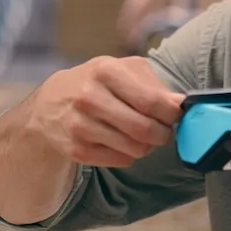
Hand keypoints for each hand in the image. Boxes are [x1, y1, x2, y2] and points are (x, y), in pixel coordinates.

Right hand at [27, 56, 184, 168]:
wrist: (49, 104)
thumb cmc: (96, 82)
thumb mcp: (122, 70)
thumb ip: (154, 85)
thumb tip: (181, 104)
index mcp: (105, 71)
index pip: (152, 101)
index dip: (172, 113)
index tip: (175, 114)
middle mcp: (90, 97)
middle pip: (145, 130)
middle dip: (163, 134)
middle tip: (162, 130)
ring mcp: (80, 125)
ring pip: (136, 149)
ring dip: (147, 146)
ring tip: (141, 135)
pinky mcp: (77, 149)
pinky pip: (122, 161)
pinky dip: (129, 154)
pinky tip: (121, 142)